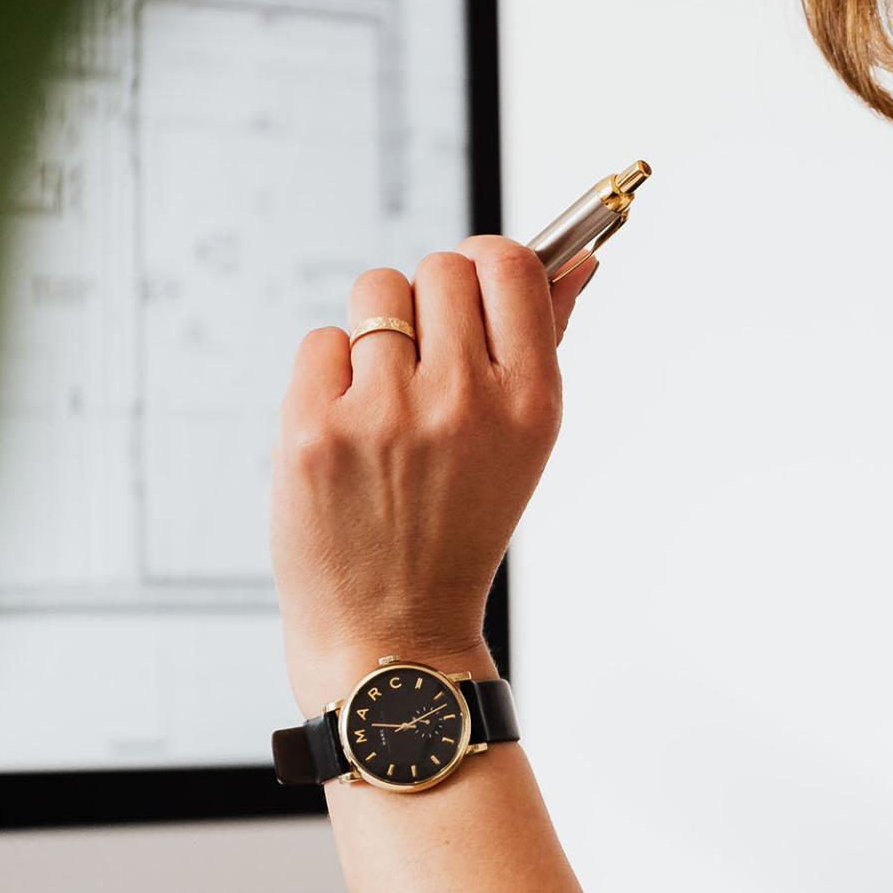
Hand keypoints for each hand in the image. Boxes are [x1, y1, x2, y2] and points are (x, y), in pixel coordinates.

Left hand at [270, 237, 599, 713]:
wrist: (392, 632)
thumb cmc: (457, 533)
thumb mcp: (522, 445)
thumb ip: (544, 344)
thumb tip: (577, 261)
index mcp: (530, 406)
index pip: (510, 265)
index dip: (486, 264)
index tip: (474, 290)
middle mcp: (464, 402)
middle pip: (440, 267)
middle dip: (429, 301)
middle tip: (426, 363)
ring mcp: (386, 414)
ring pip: (376, 293)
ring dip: (376, 332)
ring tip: (384, 402)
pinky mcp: (315, 428)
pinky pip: (321, 340)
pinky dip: (329, 374)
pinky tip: (348, 430)